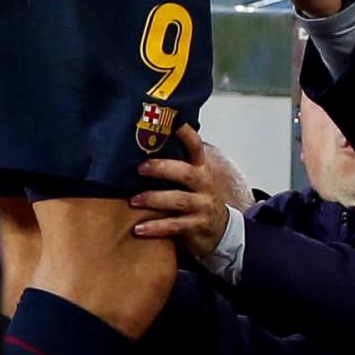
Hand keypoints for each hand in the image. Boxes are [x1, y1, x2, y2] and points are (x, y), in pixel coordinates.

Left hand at [131, 125, 252, 258]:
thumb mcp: (194, 182)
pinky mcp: (197, 226)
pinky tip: (139, 228)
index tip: (175, 124)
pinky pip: (175, 226)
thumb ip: (177, 168)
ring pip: (179, 200)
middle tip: (140, 168)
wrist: (220, 230)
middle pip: (186, 173)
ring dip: (155, 199)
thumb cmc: (198, 201)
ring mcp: (203, 206)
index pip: (196, 149)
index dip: (187, 136)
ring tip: (134, 200)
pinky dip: (156, 227)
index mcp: (201, 171)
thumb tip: (144, 149)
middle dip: (162, 169)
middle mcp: (204, 186)